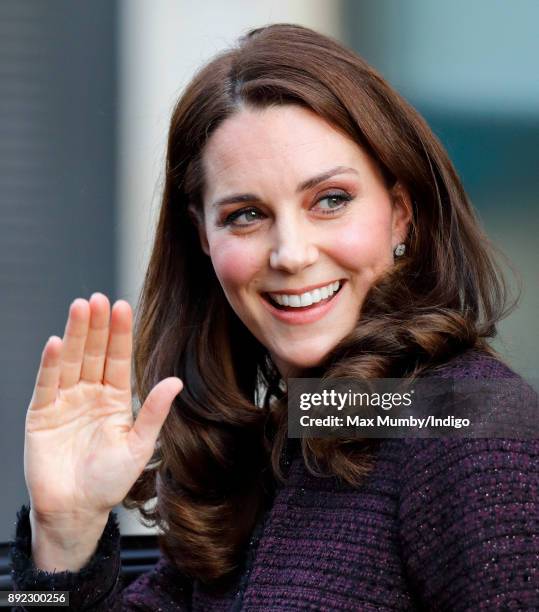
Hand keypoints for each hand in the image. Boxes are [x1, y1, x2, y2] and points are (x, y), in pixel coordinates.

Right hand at [24, 293, 181, 526]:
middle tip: (99, 298)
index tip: (122, 306)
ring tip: (80, 308)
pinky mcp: (41, 414)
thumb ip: (154, 412)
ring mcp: (64, 402)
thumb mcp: (138, 445)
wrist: (76, 511)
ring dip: (75, 335)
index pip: (117, 359)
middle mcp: (89, 394)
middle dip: (97, 326)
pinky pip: (47, 385)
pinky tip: (57, 343)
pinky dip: (51, 365)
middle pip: (93, 353)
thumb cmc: (109, 481)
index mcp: (114, 399)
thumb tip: (175, 381)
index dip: (119, 333)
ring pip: (71, 361)